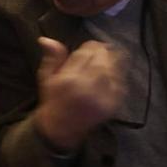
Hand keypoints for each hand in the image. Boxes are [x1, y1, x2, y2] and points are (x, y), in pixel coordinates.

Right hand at [35, 35, 126, 152]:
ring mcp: (102, 97)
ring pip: (113, 69)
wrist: (62, 127)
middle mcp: (87, 88)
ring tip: (106, 61)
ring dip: (111, 61)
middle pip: (102, 59)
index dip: (90, 46)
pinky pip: (120, 83)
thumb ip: (52, 57)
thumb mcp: (47, 77)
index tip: (90, 47)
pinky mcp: (112, 105)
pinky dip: (117, 75)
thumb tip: (46, 39)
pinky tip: (111, 75)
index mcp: (69, 79)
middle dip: (102, 52)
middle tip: (100, 51)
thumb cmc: (54, 99)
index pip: (86, 52)